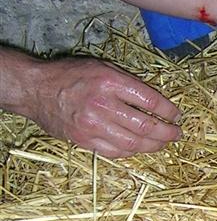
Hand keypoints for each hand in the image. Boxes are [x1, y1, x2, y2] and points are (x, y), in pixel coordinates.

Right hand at [30, 57, 180, 158]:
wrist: (36, 90)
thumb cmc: (71, 75)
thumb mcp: (102, 68)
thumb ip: (129, 83)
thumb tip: (156, 100)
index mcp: (109, 82)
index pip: (149, 100)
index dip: (168, 111)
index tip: (177, 115)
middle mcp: (102, 105)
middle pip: (145, 126)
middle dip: (166, 132)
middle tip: (176, 133)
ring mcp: (92, 126)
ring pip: (133, 144)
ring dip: (153, 145)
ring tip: (164, 143)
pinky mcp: (84, 141)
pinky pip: (115, 152)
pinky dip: (132, 152)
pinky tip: (141, 147)